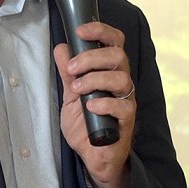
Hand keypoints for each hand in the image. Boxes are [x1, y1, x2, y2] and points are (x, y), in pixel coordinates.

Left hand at [53, 21, 135, 187]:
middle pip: (118, 56)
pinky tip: (90, 107)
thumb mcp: (70, 95)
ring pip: (121, 78)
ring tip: (77, 89)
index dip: (101, 31)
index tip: (80, 31)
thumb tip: (61, 47)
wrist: (92, 156)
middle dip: (92, 58)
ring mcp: (126, 101)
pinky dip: (105, 104)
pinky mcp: (127, 121)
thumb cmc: (85, 124)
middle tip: (72, 68)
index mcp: (108, 71)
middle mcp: (120, 82)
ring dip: (95, 79)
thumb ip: (67, 73)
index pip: (114, 42)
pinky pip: (123, 107)